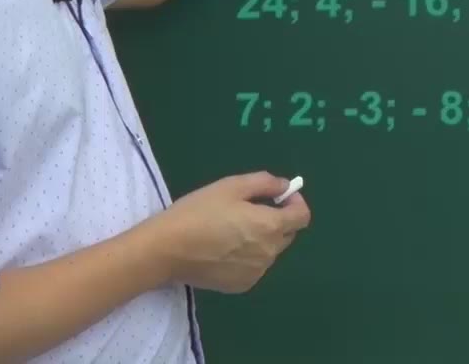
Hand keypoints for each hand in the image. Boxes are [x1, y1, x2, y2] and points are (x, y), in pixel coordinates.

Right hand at [149, 171, 312, 292]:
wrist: (166, 250)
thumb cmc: (198, 212)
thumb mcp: (231, 186)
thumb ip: (265, 183)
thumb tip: (285, 186)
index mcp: (271, 227)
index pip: (303, 217)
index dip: (295, 202)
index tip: (279, 196)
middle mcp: (269, 253)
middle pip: (288, 234)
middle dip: (278, 219)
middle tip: (251, 210)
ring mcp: (256, 272)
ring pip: (270, 251)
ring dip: (262, 239)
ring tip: (233, 230)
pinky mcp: (241, 285)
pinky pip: (255, 267)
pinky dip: (248, 257)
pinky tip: (225, 250)